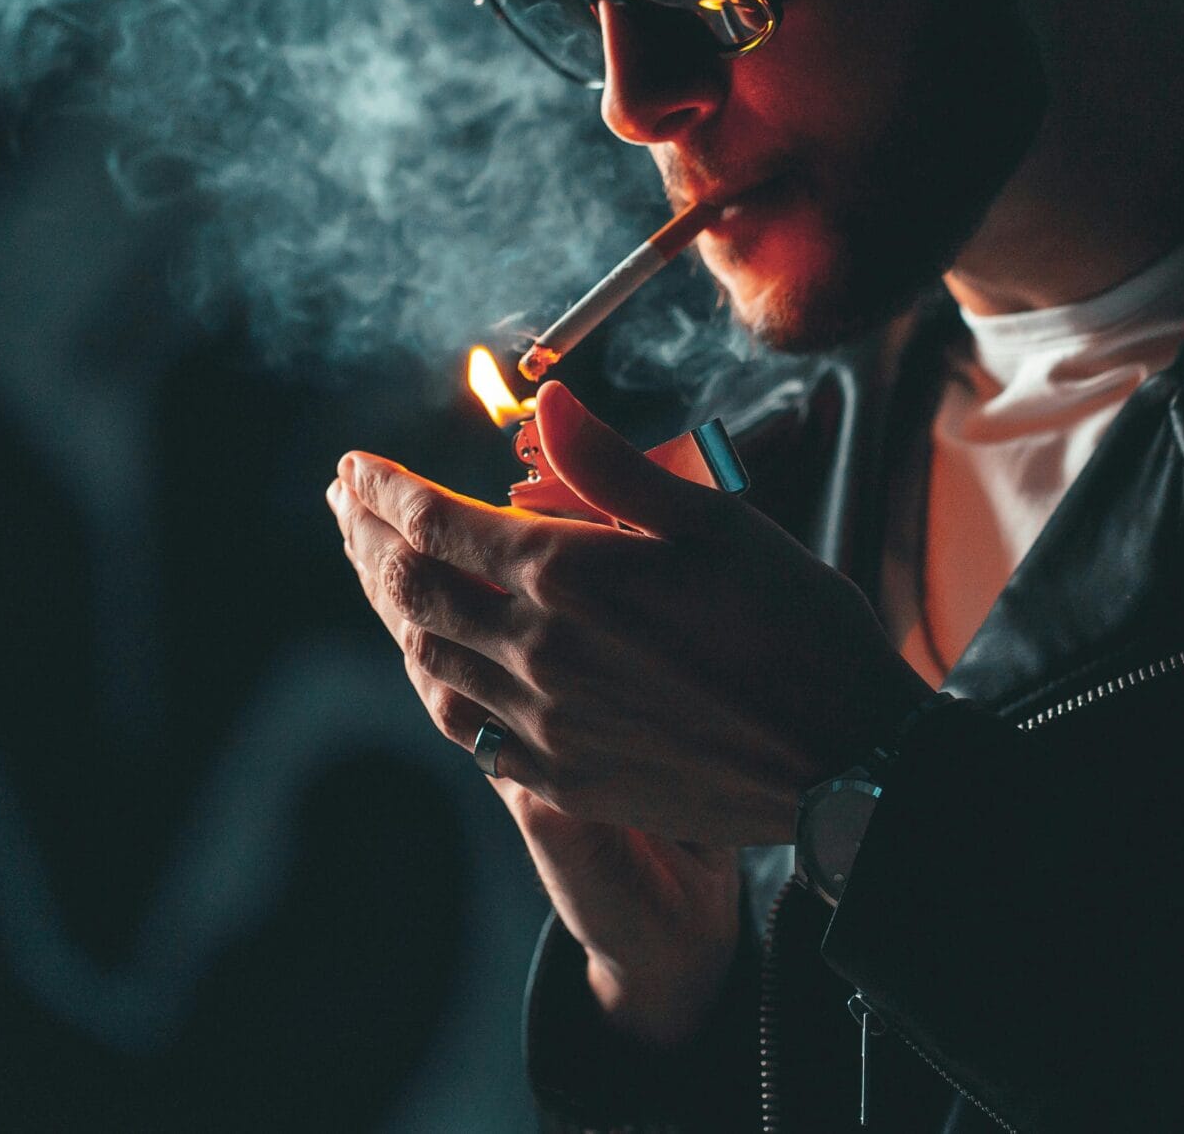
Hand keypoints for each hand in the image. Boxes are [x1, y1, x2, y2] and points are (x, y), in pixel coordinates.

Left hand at [326, 462, 740, 1051]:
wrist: (840, 758)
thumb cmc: (795, 626)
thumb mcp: (715, 521)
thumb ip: (612, 466)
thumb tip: (546, 405)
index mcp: (570, 575)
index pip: (436, 522)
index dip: (383, 490)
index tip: (352, 466)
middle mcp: (537, 651)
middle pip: (411, 589)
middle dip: (366, 539)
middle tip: (343, 506)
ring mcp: (544, 723)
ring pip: (430, 659)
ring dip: (393, 607)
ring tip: (379, 570)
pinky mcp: (564, 778)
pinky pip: (469, 726)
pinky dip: (439, 681)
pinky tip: (441, 661)